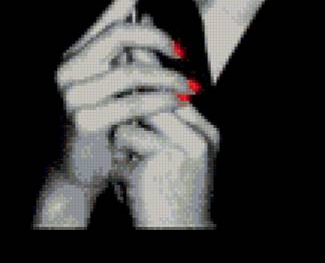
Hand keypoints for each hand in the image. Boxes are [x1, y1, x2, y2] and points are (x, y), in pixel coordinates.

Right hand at [35, 0, 186, 226]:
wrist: (76, 170)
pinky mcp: (83, 120)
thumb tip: (151, 16)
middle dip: (158, 38)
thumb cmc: (100, 123)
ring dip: (168, 76)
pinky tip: (180, 101)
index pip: (107, 14)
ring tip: (190, 84)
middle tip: (183, 51)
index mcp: (77, 54)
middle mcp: (69, 68)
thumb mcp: (113, 84)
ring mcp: (72, 94)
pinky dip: (163, 100)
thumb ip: (126, 54)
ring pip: (132, 70)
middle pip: (120, 34)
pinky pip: (133, 102)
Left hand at [114, 104, 219, 227]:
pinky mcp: (152, 166)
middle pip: (149, 107)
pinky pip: (118, 159)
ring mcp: (176, 151)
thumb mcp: (185, 159)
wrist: (180, 231)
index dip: (150, 94)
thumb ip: (173, 129)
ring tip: (134, 174)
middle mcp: (195, 139)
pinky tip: (132, 191)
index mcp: (207, 134)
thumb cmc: (177, 197)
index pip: (174, 96)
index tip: (135, 93)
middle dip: (131, 122)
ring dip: (121, 154)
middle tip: (128, 142)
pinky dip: (118, 175)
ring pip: (126, 130)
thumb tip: (142, 93)